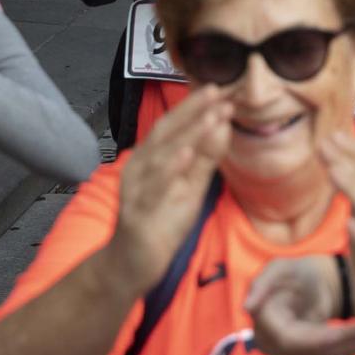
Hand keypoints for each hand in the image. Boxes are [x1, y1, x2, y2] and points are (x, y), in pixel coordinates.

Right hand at [103, 87, 232, 291]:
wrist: (131, 264)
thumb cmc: (161, 220)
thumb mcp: (190, 186)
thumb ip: (205, 157)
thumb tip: (223, 124)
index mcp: (151, 158)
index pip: (174, 126)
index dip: (195, 106)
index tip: (220, 89)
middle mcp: (139, 168)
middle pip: (165, 133)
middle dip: (191, 111)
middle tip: (217, 92)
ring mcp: (136, 189)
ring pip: (161, 156)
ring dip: (187, 134)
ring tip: (209, 117)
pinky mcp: (139, 213)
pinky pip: (154, 188)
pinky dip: (169, 169)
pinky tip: (185, 154)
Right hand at [244, 256, 354, 354]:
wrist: (306, 282)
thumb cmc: (294, 271)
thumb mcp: (280, 268)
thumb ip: (265, 282)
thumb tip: (248, 307)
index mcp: (263, 321)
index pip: (290, 339)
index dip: (319, 338)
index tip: (347, 332)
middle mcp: (268, 342)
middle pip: (306, 351)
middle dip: (338, 344)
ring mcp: (283, 353)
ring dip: (345, 350)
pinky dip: (343, 351)